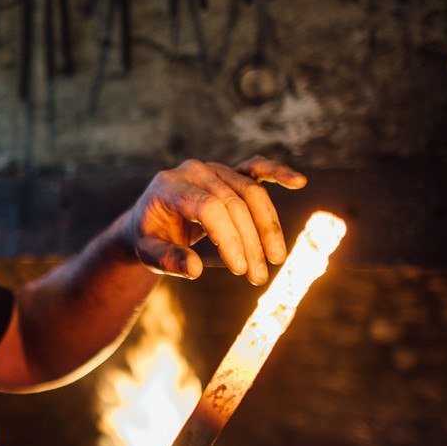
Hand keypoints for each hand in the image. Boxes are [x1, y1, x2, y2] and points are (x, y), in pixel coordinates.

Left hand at [124, 156, 305, 283]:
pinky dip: (277, 174)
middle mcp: (193, 171)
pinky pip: (255, 169)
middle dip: (250, 241)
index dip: (229, 238)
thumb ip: (168, 260)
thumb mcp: (148, 254)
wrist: (148, 221)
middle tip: (258, 277)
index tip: (239, 269)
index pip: (209, 207)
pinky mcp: (227, 173)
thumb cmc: (149, 238)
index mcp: (169, 186)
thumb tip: (195, 269)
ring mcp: (212, 169)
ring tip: (276, 258)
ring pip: (251, 192)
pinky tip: (298, 181)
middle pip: (233, 203)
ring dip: (267, 227)